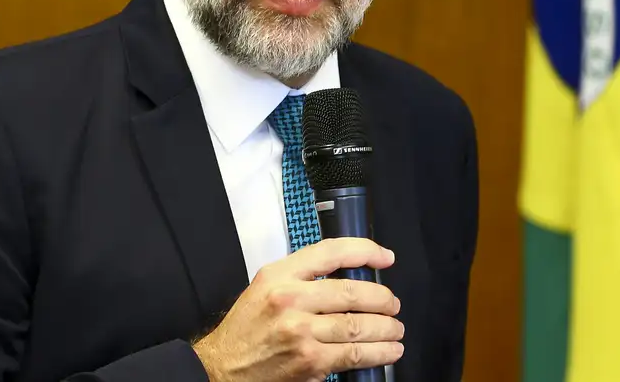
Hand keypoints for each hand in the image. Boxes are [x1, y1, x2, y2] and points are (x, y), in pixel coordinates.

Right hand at [191, 237, 403, 381]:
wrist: (223, 368)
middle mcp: (290, 299)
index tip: (386, 258)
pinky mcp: (309, 361)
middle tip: (393, 304)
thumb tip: (349, 274)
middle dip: (383, 299)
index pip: (331, 252)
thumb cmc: (247, 328)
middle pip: (352, 292)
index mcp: (279, 275)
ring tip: (395, 329)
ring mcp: (301, 332)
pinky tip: (389, 350)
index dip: (365, 250)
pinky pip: (354, 354)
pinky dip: (379, 353)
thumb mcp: (265, 287)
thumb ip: (301, 276)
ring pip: (358, 325)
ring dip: (387, 328)